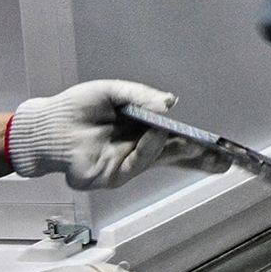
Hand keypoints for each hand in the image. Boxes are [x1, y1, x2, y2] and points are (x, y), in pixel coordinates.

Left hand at [10, 79, 222, 188]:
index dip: (198, 149)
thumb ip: (142, 97)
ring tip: (187, 138)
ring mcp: (121, 168)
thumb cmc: (77, 107)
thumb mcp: (115, 93)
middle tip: (224, 160)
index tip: (223, 151)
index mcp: (140, 134)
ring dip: (173, 148)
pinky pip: (135, 166)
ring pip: (157, 160)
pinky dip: (147, 150)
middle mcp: (134, 153)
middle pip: (173, 160)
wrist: (46, 124)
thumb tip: (171, 103)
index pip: (175, 143)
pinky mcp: (107, 178)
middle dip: (199, 161)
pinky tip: (154, 135)